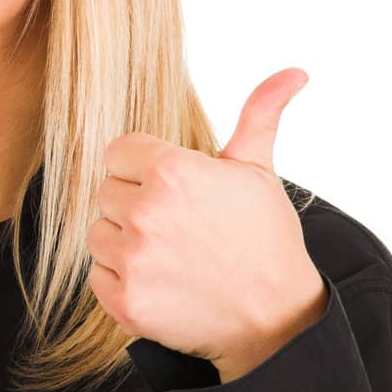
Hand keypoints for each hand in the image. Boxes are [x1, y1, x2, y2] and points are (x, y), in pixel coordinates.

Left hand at [86, 68, 327, 381]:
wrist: (277, 319)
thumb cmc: (266, 239)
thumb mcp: (258, 170)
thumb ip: (260, 114)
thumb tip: (294, 72)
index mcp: (171, 171)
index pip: (117, 152)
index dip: (143, 169)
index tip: (171, 191)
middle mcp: (145, 212)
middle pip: (106, 192)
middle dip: (134, 205)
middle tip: (177, 227)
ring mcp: (133, 259)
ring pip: (98, 234)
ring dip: (124, 243)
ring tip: (170, 255)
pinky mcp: (126, 301)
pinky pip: (97, 276)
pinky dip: (121, 282)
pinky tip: (160, 283)